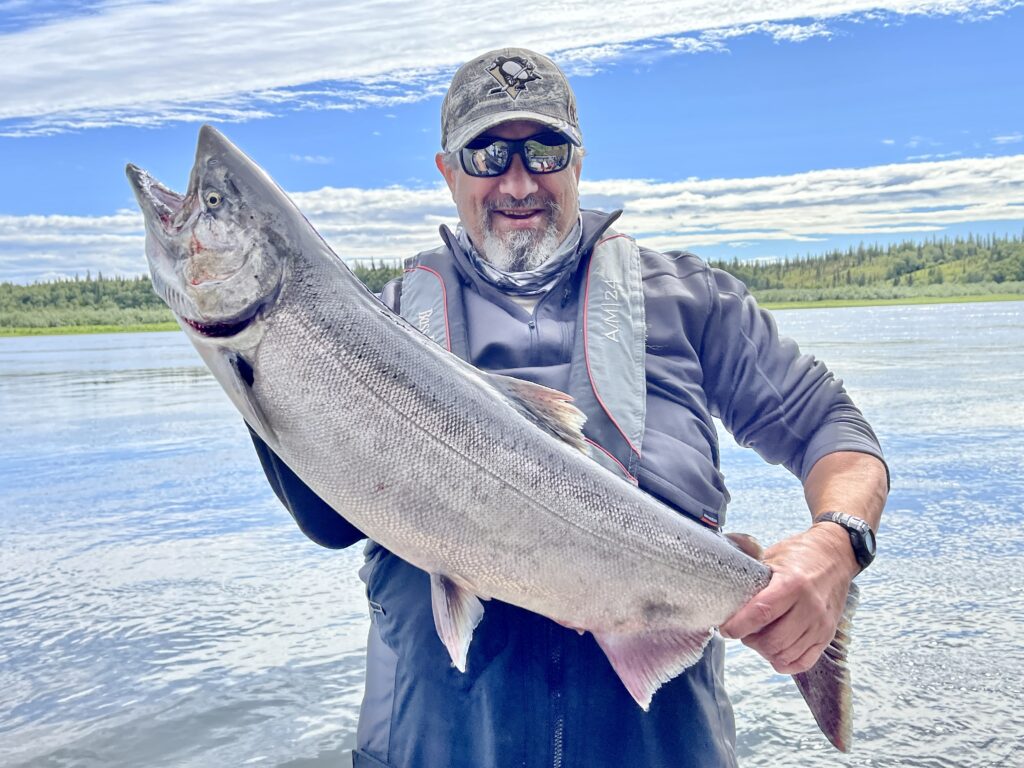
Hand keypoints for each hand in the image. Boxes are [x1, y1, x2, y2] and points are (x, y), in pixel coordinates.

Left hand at [719, 524, 857, 673]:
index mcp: (793, 584)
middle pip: (773, 641)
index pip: (761, 613)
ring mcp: (821, 624)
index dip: (738, 626)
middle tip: (742, 631)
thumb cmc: (799, 554)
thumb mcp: (772, 558)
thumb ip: (752, 578)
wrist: (835, 555)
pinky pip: (803, 662)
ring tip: (758, 638)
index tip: (725, 629)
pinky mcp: (828, 635)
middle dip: (749, 640)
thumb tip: (726, 597)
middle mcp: (809, 607)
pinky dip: (784, 662)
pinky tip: (774, 652)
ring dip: (765, 652)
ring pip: (786, 654)